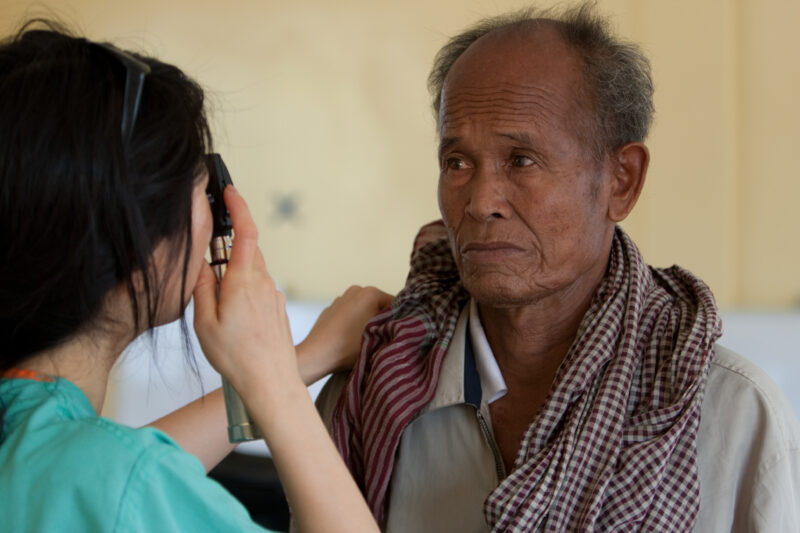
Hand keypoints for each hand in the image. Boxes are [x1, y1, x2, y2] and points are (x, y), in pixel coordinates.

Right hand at [193, 186, 298, 393]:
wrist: (270, 382)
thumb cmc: (237, 357)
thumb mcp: (204, 322)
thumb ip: (201, 287)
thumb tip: (200, 264)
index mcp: (244, 280)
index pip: (245, 231)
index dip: (238, 207)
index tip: (231, 192)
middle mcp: (263, 282)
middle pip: (246, 251)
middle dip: (228, 250)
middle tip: (208, 264)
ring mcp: (273, 295)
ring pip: (251, 271)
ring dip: (234, 276)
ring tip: (217, 306)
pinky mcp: (277, 307)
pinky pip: (258, 289)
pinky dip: (243, 292)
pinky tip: (233, 319)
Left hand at [297, 286, 393, 384]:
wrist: (317, 354)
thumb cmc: (348, 347)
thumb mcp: (379, 336)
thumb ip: (394, 325)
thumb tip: (403, 323)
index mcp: (370, 293)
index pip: (395, 304)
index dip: (399, 320)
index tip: (396, 334)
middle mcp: (355, 290)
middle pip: (379, 305)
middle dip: (381, 320)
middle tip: (381, 338)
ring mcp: (341, 299)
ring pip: (363, 309)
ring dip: (367, 321)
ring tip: (364, 340)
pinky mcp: (330, 309)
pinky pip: (349, 314)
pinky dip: (352, 323)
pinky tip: (349, 338)